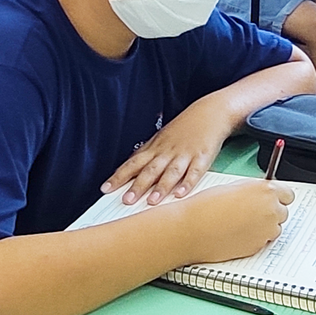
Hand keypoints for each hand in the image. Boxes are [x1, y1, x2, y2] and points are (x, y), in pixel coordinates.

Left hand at [102, 99, 233, 205]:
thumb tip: (127, 169)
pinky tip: (182, 194)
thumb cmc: (184, 128)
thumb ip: (146, 155)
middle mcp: (167, 152)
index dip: (119, 176)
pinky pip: (194, 172)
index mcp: (155, 148)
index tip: (106, 188)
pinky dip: (188, 183)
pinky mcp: (202, 158)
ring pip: (171, 173)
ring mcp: (185, 155)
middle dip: (137, 186)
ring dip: (161, 187)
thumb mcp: (160, 139)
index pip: (132, 164)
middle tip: (126, 200)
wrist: (210, 113)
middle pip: (150, 170)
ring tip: (152, 201)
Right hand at [176, 181, 293, 263]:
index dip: (277, 197)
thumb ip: (254, 191)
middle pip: (283, 212)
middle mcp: (271, 211)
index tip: (269, 199)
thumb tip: (261, 196)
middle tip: (250, 212)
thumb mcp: (234, 187)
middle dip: (270, 212)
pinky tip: (236, 233)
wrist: (192, 229)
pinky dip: (254, 238)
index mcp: (265, 191)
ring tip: (240, 223)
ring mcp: (266, 231)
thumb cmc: (205, 206)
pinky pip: (263, 241)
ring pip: (274, 228)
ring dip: (264, 226)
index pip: (288, 194)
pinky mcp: (258, 247)